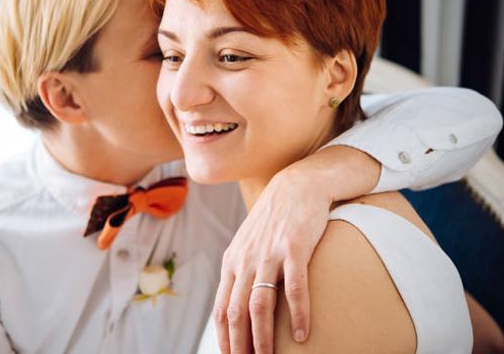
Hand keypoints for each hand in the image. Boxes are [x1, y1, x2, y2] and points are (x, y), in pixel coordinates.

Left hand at [212, 145, 379, 353]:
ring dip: (263, 338)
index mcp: (233, 262)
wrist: (297, 185)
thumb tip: (239, 304)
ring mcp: (269, 254)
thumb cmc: (274, 219)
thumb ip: (242, 271)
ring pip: (260, 305)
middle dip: (240, 345)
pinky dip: (298, 314)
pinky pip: (295, 288)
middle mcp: (245, 260)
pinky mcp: (294, 248)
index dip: (224, 338)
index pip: (221, 308)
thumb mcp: (249, 244)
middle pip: (236, 312)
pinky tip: (303, 334)